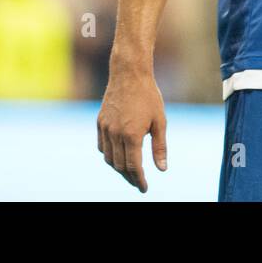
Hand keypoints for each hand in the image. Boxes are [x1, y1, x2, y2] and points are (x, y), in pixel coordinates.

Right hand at [97, 62, 167, 192]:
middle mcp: (115, 134)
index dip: (139, 180)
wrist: (129, 74)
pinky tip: (118, 156)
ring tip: (129, 172)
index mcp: (132, 135)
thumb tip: (162, 169)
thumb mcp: (160, 121)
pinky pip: (101, 146)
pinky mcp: (99, 123)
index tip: (144, 188)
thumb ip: (159, 147)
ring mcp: (105, 129)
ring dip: (118, 168)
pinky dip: (109, 155)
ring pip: (109, 158)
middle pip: (120, 166)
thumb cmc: (148, 96)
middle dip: (130, 177)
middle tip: (139, 183)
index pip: (133, 167)